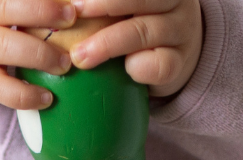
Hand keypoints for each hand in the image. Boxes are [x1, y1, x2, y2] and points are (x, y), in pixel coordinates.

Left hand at [60, 0, 202, 97]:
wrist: (175, 53)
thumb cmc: (136, 21)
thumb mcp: (123, 6)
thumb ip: (100, 6)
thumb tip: (61, 4)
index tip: (74, 0)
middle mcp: (174, 1)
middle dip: (102, 4)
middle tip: (72, 13)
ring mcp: (180, 31)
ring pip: (143, 32)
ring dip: (107, 44)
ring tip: (79, 57)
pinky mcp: (179, 63)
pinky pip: (158, 65)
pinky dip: (136, 68)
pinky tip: (123, 70)